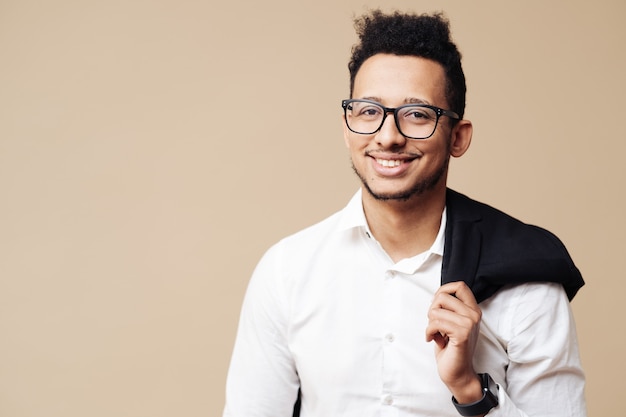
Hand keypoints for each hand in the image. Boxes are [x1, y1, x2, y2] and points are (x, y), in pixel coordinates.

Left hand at [425, 281, 482, 402]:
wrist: (458, 373)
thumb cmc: (451, 349)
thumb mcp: (451, 323)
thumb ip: (449, 309)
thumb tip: (437, 295)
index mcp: (472, 310)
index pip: (460, 286)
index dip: (443, 290)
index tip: (437, 305)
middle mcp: (474, 314)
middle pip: (442, 296)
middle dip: (432, 310)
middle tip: (434, 324)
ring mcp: (469, 323)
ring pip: (436, 310)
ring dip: (430, 324)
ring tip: (435, 334)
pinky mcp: (462, 334)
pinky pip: (435, 323)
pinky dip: (429, 332)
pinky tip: (433, 340)